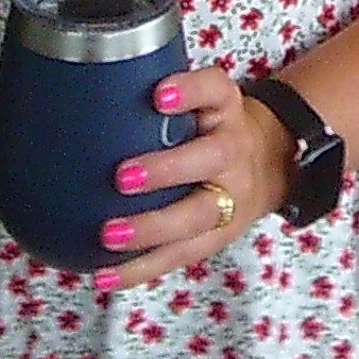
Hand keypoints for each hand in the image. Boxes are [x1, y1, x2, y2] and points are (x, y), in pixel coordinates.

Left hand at [92, 67, 291, 289]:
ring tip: (109, 236)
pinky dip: (140, 269)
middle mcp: (233, 152)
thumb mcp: (203, 99)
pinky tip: (105, 274)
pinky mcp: (216, 238)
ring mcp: (229, 199)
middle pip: (210, 160)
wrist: (268, 165)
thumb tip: (90, 84)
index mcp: (225, 110)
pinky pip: (180, 256)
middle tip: (122, 177)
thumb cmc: (212, 127)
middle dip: (166, 170)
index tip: (159, 94)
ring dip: (151, 230)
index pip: (214, 90)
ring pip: (197, 219)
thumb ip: (167, 93)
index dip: (190, 90)